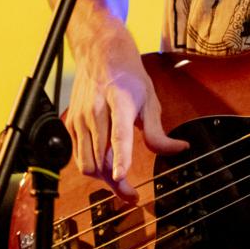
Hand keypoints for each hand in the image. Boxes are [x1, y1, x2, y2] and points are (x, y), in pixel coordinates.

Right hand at [66, 28, 188, 199]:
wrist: (100, 54)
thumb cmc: (128, 77)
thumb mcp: (150, 100)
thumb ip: (159, 132)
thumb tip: (178, 150)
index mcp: (120, 102)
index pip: (119, 134)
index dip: (120, 157)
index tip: (121, 176)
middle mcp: (96, 112)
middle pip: (100, 159)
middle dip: (116, 183)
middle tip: (131, 195)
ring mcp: (80, 119)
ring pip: (87, 163)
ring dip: (103, 178)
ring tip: (120, 181)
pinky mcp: (71, 124)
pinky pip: (79, 157)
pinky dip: (92, 166)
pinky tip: (105, 165)